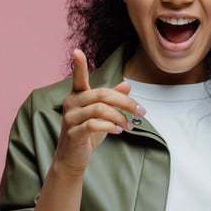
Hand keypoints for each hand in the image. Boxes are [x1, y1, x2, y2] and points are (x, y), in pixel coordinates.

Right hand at [53, 48, 144, 174]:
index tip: (76, 51)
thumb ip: (112, 100)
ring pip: (99, 109)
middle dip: (125, 102)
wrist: (72, 159)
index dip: (78, 65)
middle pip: (102, 94)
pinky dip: (110, 126)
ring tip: (129, 126)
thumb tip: (127, 84)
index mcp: (78, 96)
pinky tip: (119, 131)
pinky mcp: (73, 133)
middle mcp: (71, 104)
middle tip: (141, 111)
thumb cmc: (87, 135)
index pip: (78, 78)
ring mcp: (70, 118)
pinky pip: (93, 125)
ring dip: (120, 117)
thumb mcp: (102, 116)